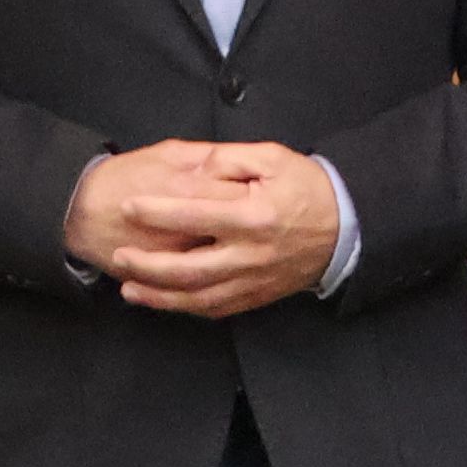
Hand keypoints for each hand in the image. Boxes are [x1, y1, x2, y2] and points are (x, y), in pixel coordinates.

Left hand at [69, 140, 342, 319]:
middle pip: (188, 268)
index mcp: (252, 216)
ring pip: (198, 297)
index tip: (129, 207)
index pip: (194, 216)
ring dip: (160, 296)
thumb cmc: (308, 188)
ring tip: (129, 288)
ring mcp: (254, 280)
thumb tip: (198, 164)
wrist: (346, 226)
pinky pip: (217, 309)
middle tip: (119, 256)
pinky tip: (164, 301)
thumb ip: (231, 158)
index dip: (157, 212)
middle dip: (148, 265)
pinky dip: (186, 308)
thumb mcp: (273, 157)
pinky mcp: (258, 295)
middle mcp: (251, 254)